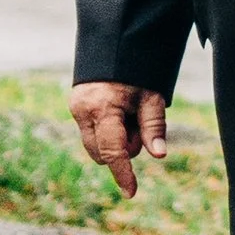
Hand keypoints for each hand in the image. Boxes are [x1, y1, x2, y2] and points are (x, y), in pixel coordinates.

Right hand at [71, 80, 167, 197]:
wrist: (114, 42)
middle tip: (138, 122)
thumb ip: (154, 126)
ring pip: (96, 145)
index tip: (131, 193)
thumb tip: (159, 155)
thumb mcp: (152, 96)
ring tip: (128, 113)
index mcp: (102, 108)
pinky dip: (107, 130)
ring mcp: (76, 109)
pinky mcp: (75, 107)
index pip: (113, 151)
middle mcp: (83, 111)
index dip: (123, 174)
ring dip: (114, 140)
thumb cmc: (138, 69)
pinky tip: (118, 111)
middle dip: (124, 148)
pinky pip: (92, 132)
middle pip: (103, 153)